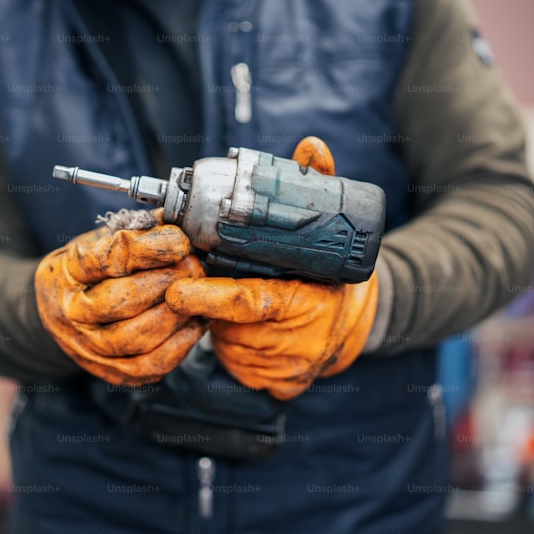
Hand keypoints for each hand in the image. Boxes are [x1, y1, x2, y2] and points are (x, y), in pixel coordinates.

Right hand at [35, 221, 206, 385]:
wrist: (59, 311)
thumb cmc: (88, 271)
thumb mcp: (99, 241)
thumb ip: (133, 232)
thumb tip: (175, 221)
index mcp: (68, 271)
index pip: (109, 259)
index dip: (151, 248)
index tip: (180, 241)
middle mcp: (72, 312)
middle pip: (122, 300)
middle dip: (167, 282)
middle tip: (193, 268)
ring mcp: (88, 346)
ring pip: (135, 337)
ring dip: (175, 315)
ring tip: (195, 295)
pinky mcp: (108, 370)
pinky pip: (148, 366)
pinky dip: (177, 346)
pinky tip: (194, 324)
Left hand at [165, 137, 378, 399]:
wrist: (357, 324)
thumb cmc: (330, 275)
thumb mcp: (327, 233)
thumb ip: (315, 189)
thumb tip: (311, 147)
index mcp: (307, 301)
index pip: (249, 301)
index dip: (209, 296)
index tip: (177, 290)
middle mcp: (298, 343)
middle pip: (229, 326)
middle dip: (207, 307)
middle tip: (198, 286)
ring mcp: (286, 369)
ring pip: (227, 345)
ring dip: (217, 325)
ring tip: (232, 302)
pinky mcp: (277, 386)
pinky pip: (236, 365)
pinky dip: (230, 346)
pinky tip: (242, 330)